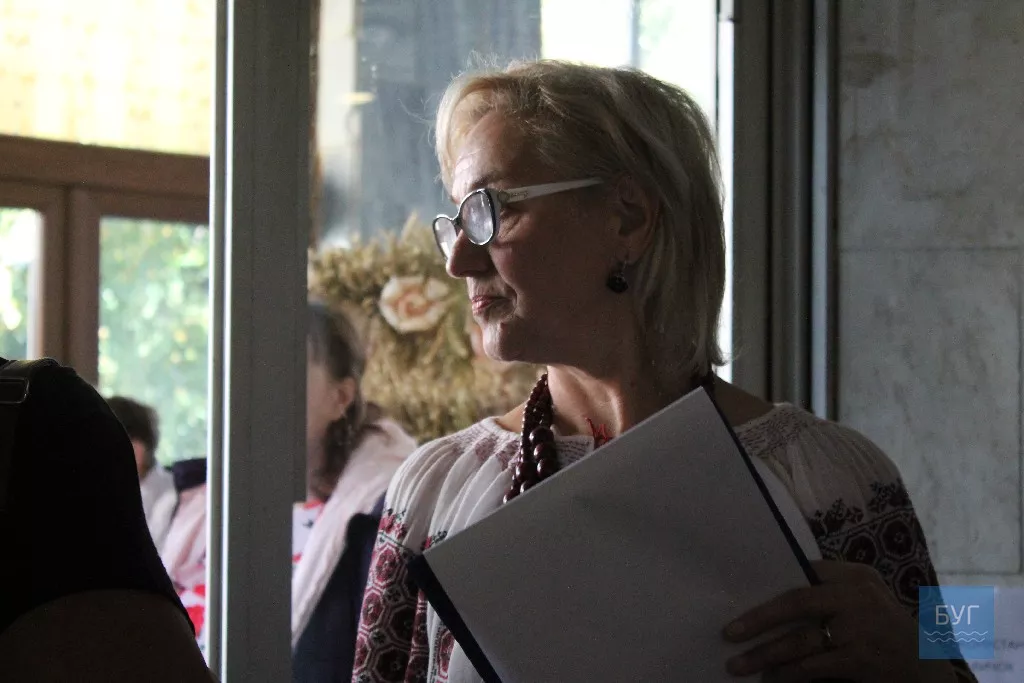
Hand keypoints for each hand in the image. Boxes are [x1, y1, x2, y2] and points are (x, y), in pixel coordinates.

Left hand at [720, 560, 957, 681]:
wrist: (927, 665)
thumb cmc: (880, 627)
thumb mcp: (862, 598)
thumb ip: (826, 590)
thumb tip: (766, 596)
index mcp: (855, 575)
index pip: (804, 570)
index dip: (771, 582)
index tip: (738, 589)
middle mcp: (858, 595)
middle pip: (797, 601)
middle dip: (759, 618)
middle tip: (729, 633)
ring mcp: (861, 628)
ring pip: (801, 640)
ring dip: (766, 655)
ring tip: (740, 665)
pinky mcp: (862, 659)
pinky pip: (814, 666)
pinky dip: (789, 673)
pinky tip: (772, 678)